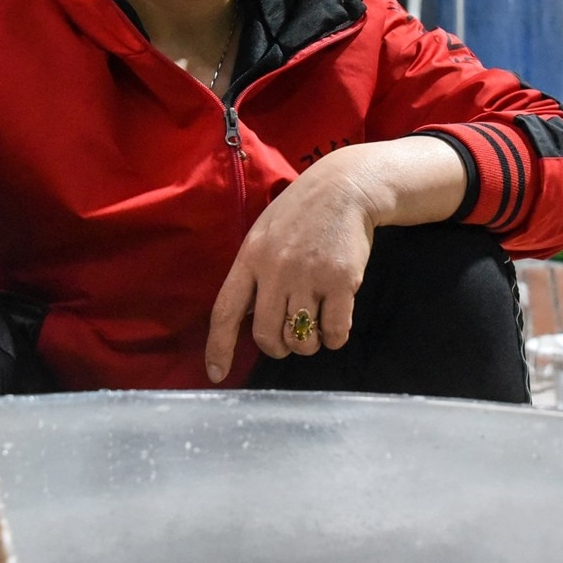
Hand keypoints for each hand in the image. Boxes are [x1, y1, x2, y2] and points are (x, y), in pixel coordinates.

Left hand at [204, 151, 380, 382]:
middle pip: (267, 337)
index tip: (217, 374)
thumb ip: (254, 273)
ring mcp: (309, 276)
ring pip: (301, 340)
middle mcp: (276, 270)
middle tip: (290, 336)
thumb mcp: (264, 235)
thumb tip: (248, 317)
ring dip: (308, 343)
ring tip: (315, 325)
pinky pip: (334, 332)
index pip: (225, 312)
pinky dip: (335, 337)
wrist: (345, 187)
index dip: (219, 348)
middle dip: (278, 347)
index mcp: (250, 258)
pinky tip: (336, 323)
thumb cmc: (301, 213)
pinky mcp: (342, 281)